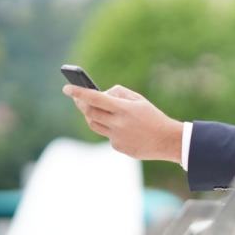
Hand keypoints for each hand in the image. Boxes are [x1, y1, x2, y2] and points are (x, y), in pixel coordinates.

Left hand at [63, 84, 182, 163]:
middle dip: (81, 104)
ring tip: (99, 111)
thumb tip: (102, 94)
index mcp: (124, 109)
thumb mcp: (140, 100)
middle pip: (89, 112)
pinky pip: (107, 135)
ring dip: (92, 116)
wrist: (167, 140)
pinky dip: (110, 129)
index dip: (79, 92)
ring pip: (94, 124)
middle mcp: (118, 123)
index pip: (95, 98)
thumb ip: (120, 94)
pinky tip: (123, 129)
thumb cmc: (153, 117)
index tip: (67, 88)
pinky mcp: (117, 147)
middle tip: (78, 98)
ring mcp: (116, 137)